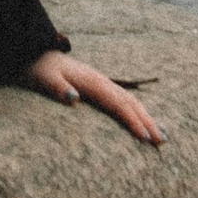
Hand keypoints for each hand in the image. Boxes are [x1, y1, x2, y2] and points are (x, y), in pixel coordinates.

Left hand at [27, 49, 162, 143]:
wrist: (35, 53)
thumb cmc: (39, 69)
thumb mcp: (44, 78)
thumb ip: (58, 88)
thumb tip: (75, 98)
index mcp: (92, 81)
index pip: (118, 103)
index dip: (132, 121)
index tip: (145, 138)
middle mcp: (102, 81)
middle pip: (130, 102)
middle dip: (148, 122)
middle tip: (162, 143)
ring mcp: (102, 83)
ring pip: (130, 101)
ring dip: (147, 117)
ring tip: (162, 136)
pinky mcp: (99, 87)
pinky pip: (123, 100)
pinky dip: (137, 111)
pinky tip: (143, 120)